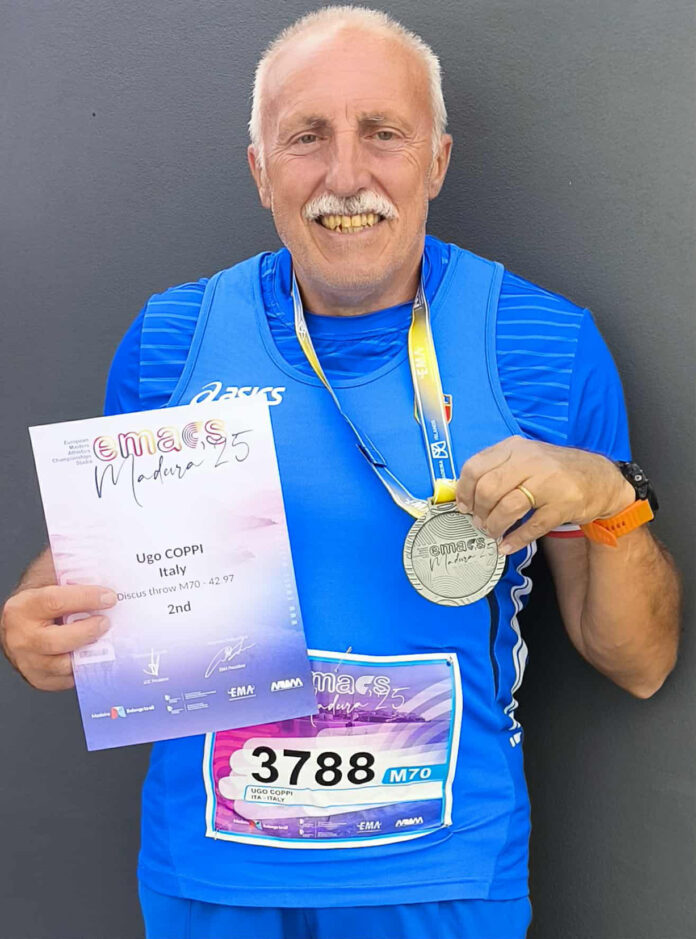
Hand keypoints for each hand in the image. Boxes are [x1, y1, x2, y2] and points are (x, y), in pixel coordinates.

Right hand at [0, 584, 116, 690]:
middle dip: (87, 632)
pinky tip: (91, 655)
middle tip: (106, 622)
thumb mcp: (50, 579)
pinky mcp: (38, 678)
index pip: (55, 601)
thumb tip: (104, 565)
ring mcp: (27, 660)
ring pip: (62, 664)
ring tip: (102, 640)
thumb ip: (71, 573)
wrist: (20, 624)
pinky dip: (81, 669)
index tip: (109, 597)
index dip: (85, 599)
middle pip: (56, 640)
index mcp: (23, 607)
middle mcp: (21, 636)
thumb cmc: (41, 601)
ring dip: (86, 654)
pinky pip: (64, 679)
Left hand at [455, 436, 634, 554]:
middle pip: (489, 488)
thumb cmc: (554, 471)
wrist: (600, 478)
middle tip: (479, 522)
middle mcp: (530, 461)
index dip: (464, 491)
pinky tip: (507, 545)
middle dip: (479, 511)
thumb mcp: (524, 458)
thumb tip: (464, 492)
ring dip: (495, 526)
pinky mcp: (563, 505)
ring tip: (492, 532)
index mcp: (515, 448)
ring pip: (508, 507)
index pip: (475, 467)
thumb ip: (497, 469)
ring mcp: (549, 482)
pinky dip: (515, 540)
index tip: (464, 506)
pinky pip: (532, 527)